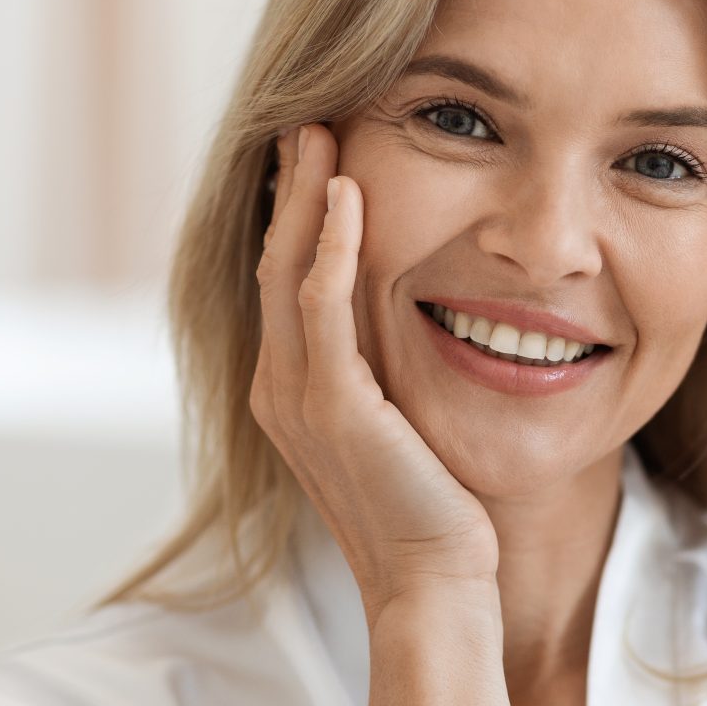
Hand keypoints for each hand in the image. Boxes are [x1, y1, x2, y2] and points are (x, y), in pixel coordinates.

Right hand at [251, 123, 499, 623]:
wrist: (434, 584)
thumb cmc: (434, 512)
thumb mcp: (402, 426)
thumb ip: (387, 372)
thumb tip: (411, 319)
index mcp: (290, 393)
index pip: (283, 283)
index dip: (294, 216)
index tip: (316, 158)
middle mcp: (279, 390)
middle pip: (272, 263)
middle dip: (288, 190)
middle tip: (307, 121)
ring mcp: (298, 399)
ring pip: (288, 272)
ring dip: (303, 197)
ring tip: (320, 132)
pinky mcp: (335, 407)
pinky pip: (323, 307)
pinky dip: (332, 245)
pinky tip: (348, 195)